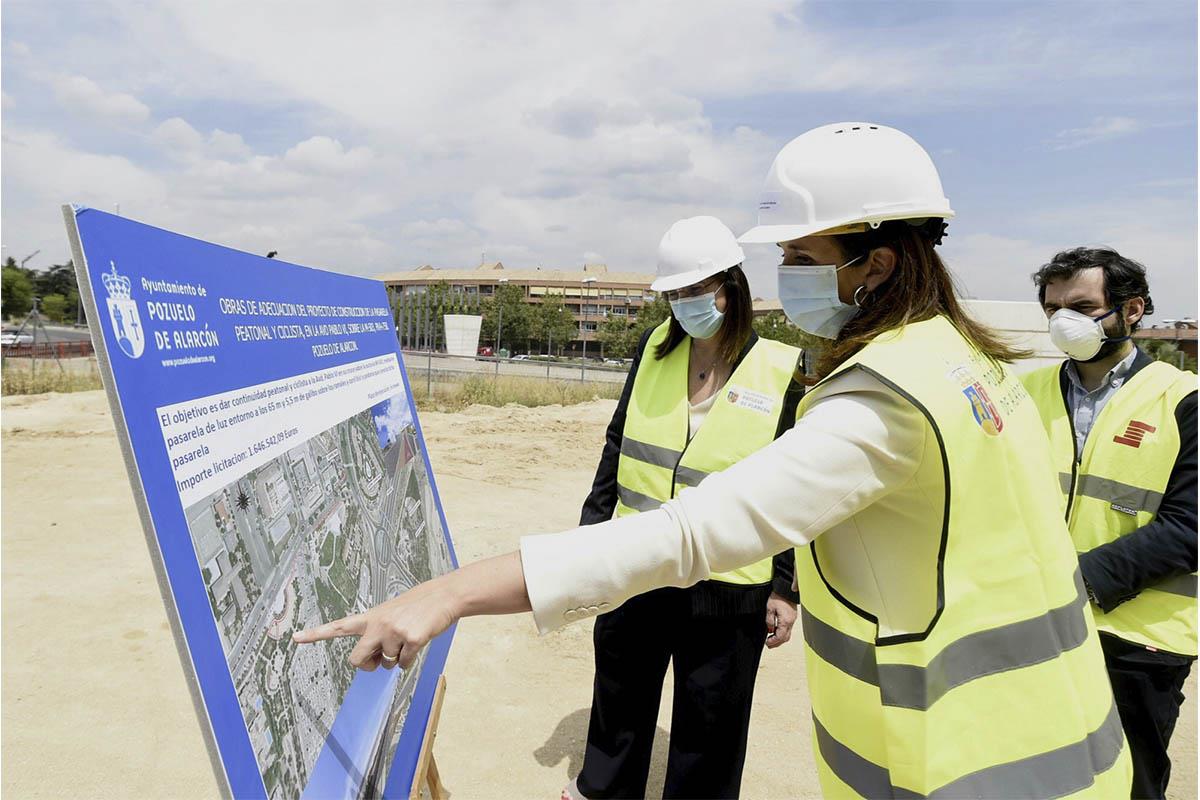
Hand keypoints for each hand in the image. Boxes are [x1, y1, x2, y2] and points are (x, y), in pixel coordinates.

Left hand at [293, 575, 459, 670]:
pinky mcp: (411, 640)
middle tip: (381, 657)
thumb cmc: (417, 606)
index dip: (316, 634)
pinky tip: (419, 641)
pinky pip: (404, 664)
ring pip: (386, 664)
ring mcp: (394, 632)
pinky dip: (411, 659)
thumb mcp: (391, 614)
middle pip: (356, 659)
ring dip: (397, 659)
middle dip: (367, 664)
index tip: (295, 638)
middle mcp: (378, 624)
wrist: (444, 596)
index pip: (338, 626)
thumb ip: (377, 634)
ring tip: (409, 637)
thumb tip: (375, 663)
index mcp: (371, 617)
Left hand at [764, 592, 797, 648]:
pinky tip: (777, 631)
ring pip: (788, 634)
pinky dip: (783, 632)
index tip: (767, 643)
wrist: (786, 589)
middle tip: (769, 644)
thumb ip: (770, 621)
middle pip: (785, 638)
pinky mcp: (793, 617)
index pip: (780, 637)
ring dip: (780, 638)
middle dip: (777, 643)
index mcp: (785, 621)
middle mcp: (791, 622)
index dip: (773, 642)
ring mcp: (793, 620)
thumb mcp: (770, 609)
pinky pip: (789, 628)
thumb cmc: (778, 597)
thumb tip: (770, 630)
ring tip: (772, 639)